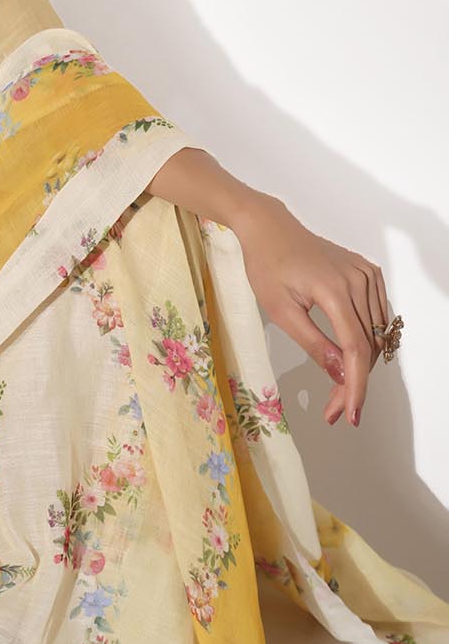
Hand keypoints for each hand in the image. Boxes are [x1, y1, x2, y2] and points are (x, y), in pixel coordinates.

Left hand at [228, 192, 391, 428]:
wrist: (269, 228)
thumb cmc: (266, 266)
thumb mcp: (280, 310)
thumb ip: (313, 343)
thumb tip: (341, 375)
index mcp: (334, 290)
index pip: (356, 349)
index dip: (356, 386)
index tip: (351, 415)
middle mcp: (358, 281)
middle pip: (367, 346)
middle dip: (352, 381)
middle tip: (332, 409)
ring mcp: (366, 274)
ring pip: (375, 334)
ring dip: (360, 364)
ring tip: (336, 388)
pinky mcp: (368, 272)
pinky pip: (376, 316)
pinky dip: (367, 339)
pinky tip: (347, 353)